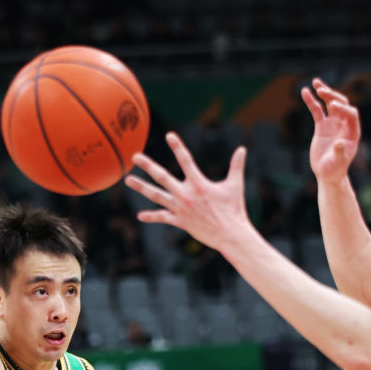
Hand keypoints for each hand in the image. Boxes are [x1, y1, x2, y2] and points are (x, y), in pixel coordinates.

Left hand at [125, 133, 252, 253]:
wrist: (230, 235)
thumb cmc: (234, 209)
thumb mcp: (236, 185)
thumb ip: (237, 166)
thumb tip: (242, 149)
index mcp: (199, 183)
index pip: (186, 160)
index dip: (178, 147)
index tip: (169, 135)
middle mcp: (186, 194)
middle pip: (163, 177)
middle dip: (148, 166)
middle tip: (135, 156)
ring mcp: (181, 208)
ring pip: (157, 196)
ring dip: (142, 187)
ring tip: (128, 180)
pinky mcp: (180, 221)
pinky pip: (163, 217)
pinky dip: (151, 216)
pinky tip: (140, 216)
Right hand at [301, 78, 360, 182]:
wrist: (327, 174)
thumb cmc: (335, 170)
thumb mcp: (338, 163)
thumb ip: (339, 152)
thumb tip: (339, 143)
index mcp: (353, 132)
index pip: (351, 114)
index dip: (343, 108)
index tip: (332, 106)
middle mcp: (344, 125)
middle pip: (342, 104)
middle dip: (333, 96)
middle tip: (322, 91)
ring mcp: (333, 124)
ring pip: (330, 104)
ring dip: (324, 93)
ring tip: (315, 84)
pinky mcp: (322, 126)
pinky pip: (317, 110)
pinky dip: (311, 101)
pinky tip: (305, 92)